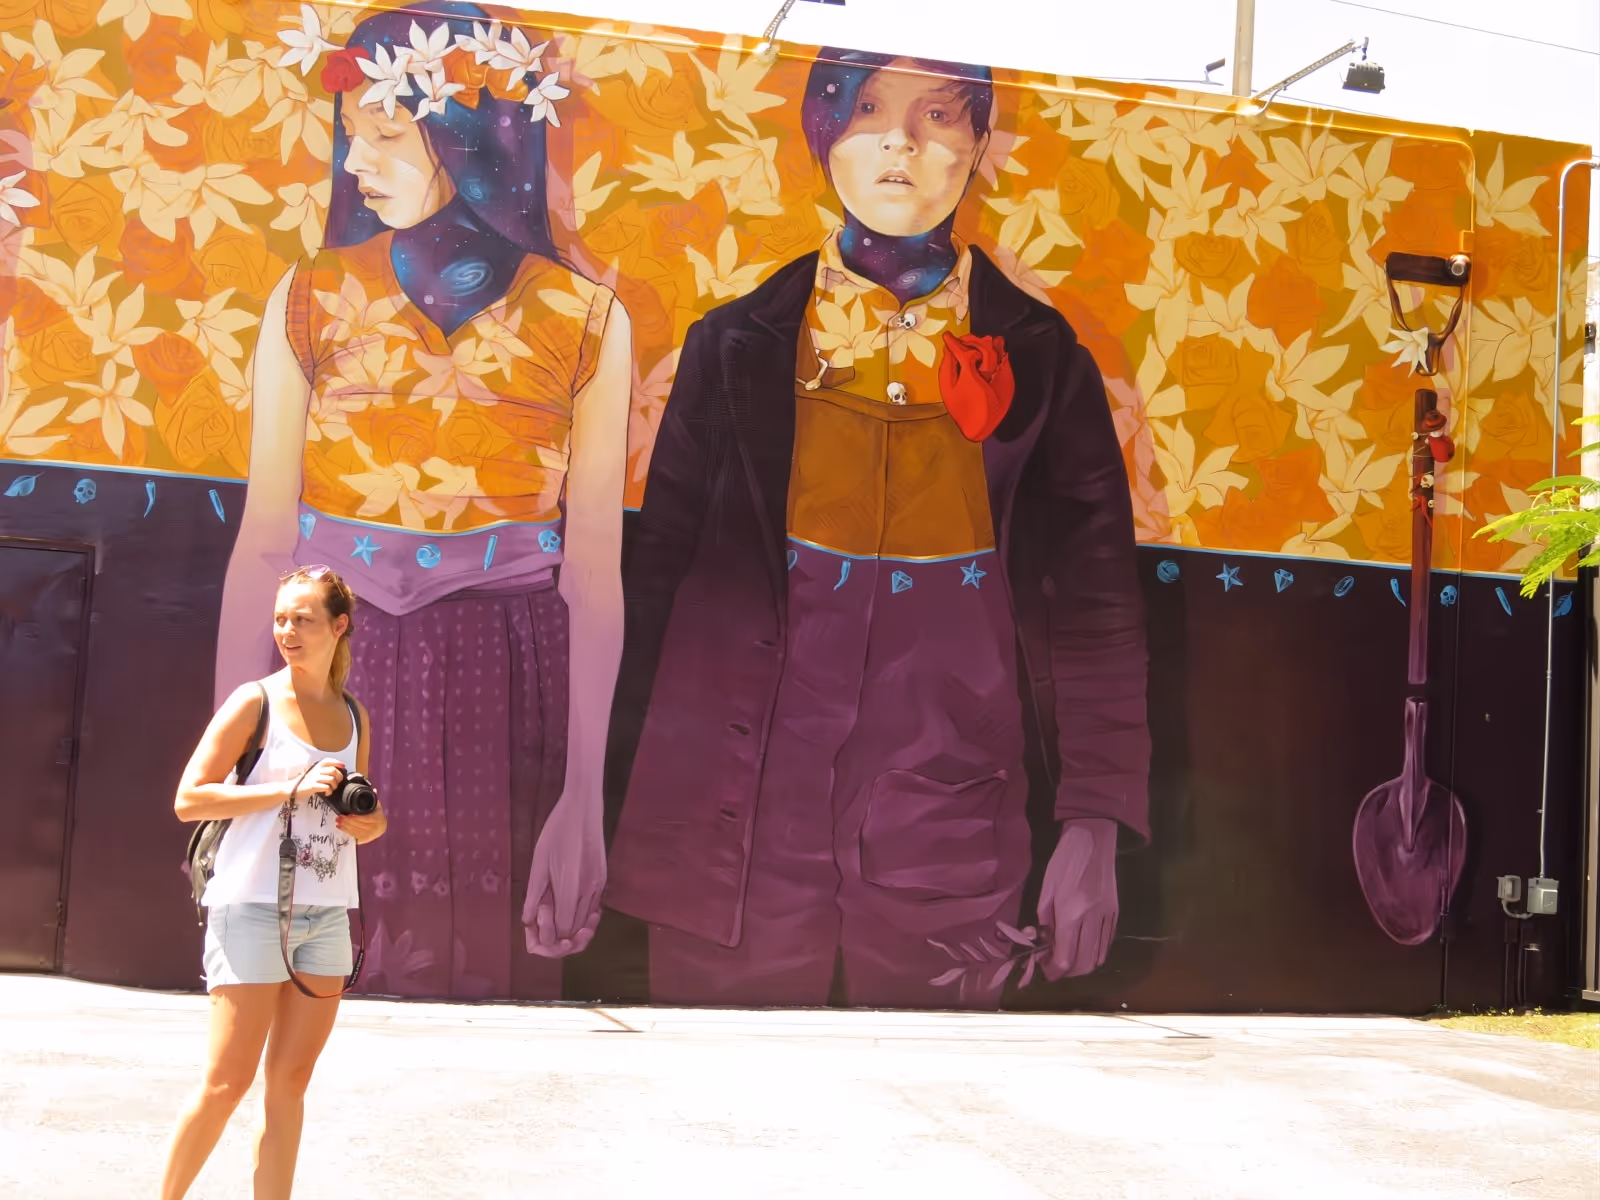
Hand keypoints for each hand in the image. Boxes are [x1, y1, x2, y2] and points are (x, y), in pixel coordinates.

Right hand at [294, 759, 346, 800]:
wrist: (293, 788)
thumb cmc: (307, 782)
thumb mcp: (315, 773)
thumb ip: (324, 771)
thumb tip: (338, 772)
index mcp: (316, 766)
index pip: (328, 761)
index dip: (337, 762)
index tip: (343, 766)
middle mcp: (316, 770)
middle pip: (333, 770)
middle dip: (339, 777)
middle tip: (337, 783)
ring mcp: (314, 778)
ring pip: (331, 779)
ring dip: (334, 786)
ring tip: (331, 789)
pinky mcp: (312, 786)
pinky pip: (326, 787)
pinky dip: (329, 791)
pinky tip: (327, 793)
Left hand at [336, 803, 385, 844]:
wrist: (381, 827)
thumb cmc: (377, 815)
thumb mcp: (377, 806)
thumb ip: (374, 799)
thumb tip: (374, 789)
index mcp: (377, 820)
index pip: (365, 819)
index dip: (356, 818)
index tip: (348, 814)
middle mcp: (374, 829)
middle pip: (358, 825)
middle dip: (347, 822)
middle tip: (338, 817)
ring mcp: (369, 836)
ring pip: (355, 831)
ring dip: (345, 827)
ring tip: (338, 822)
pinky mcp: (364, 840)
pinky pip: (354, 836)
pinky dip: (346, 832)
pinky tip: (341, 828)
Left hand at [521, 790, 605, 958]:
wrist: (584, 809)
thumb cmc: (557, 830)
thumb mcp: (539, 861)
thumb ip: (534, 893)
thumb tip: (527, 920)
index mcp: (570, 886)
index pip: (563, 928)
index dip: (548, 934)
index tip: (535, 923)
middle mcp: (588, 890)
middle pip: (576, 931)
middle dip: (559, 938)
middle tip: (542, 928)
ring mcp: (598, 885)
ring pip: (587, 922)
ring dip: (570, 928)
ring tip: (552, 919)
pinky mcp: (602, 879)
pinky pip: (593, 908)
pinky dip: (581, 916)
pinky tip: (568, 908)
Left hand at [1036, 817, 1119, 979]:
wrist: (1093, 840)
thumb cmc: (1064, 861)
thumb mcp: (1046, 889)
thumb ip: (1045, 919)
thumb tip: (1044, 941)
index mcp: (1071, 913)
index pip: (1065, 958)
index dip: (1053, 971)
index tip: (1045, 969)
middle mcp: (1092, 920)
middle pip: (1084, 965)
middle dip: (1067, 972)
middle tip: (1054, 966)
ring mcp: (1107, 918)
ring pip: (1099, 958)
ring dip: (1082, 965)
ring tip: (1068, 957)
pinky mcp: (1115, 914)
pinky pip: (1107, 945)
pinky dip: (1094, 953)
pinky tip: (1083, 946)